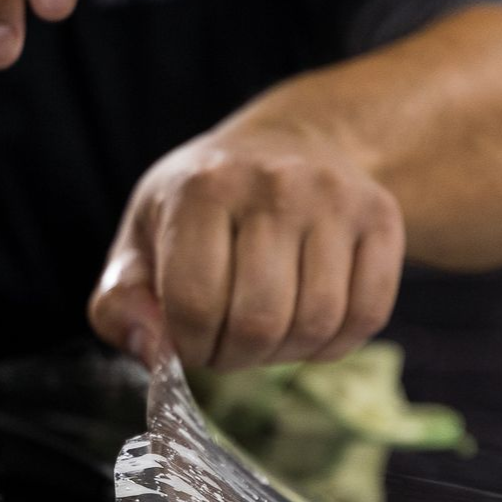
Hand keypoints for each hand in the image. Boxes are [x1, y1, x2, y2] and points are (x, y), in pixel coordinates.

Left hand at [89, 124, 405, 371]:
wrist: (281, 145)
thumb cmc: (196, 207)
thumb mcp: (139, 242)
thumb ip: (120, 303)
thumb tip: (156, 354)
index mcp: (201, 189)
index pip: (194, 304)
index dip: (188, 346)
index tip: (187, 341)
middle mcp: (273, 184)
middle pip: (258, 321)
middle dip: (235, 356)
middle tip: (224, 345)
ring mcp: (334, 197)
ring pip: (316, 323)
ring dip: (284, 354)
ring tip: (262, 334)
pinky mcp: (381, 216)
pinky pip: (366, 315)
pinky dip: (333, 344)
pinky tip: (304, 327)